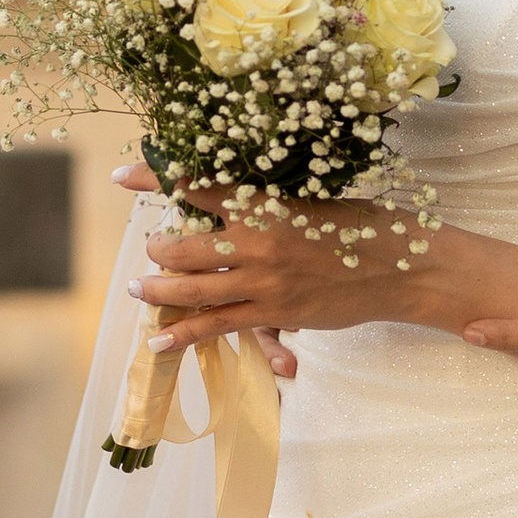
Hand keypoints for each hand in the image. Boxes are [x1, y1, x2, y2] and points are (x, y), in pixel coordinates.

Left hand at [129, 198, 417, 350]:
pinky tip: (157, 344)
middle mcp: (254, 241)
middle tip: (150, 248)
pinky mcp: (271, 313)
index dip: (155, 177)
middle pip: (183, 246)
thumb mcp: (303, 200)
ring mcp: (260, 281)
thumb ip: (262, 206)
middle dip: (157, 249)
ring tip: (139, 289)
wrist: (394, 265)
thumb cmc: (352, 226)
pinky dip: (181, 335)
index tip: (123, 174)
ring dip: (157, 290)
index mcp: (261, 202)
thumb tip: (223, 205)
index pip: (195, 184)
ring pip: (191, 289)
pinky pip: (214, 326)